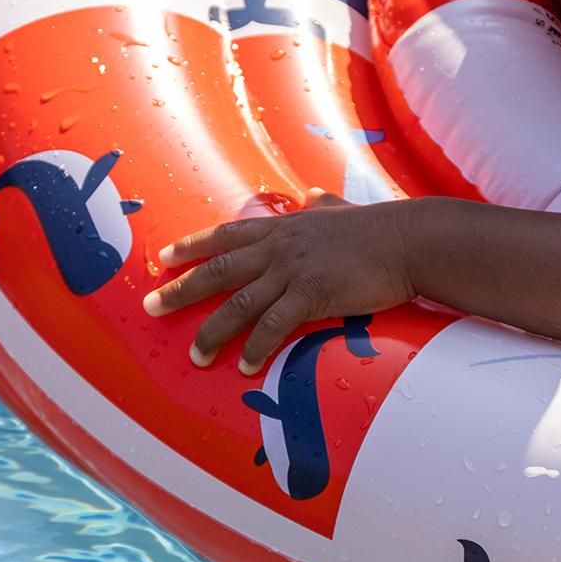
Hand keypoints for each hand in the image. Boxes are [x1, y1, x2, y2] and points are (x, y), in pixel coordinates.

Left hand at [143, 193, 417, 372]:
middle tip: (150, 307)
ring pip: (240, 303)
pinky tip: (244, 367)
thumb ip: (321, 204)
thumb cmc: (379, 227)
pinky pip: (276, 325)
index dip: (192, 247)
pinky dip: (257, 347)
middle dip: (180, 290)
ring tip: (195, 356)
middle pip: (218, 270)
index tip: (163, 257)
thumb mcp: (340, 209)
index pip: (226, 236)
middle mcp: (280, 246)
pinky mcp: (314, 293)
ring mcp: (295, 269)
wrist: (410, 239)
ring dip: (213, 332)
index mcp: (283, 228)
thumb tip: (313, 194)